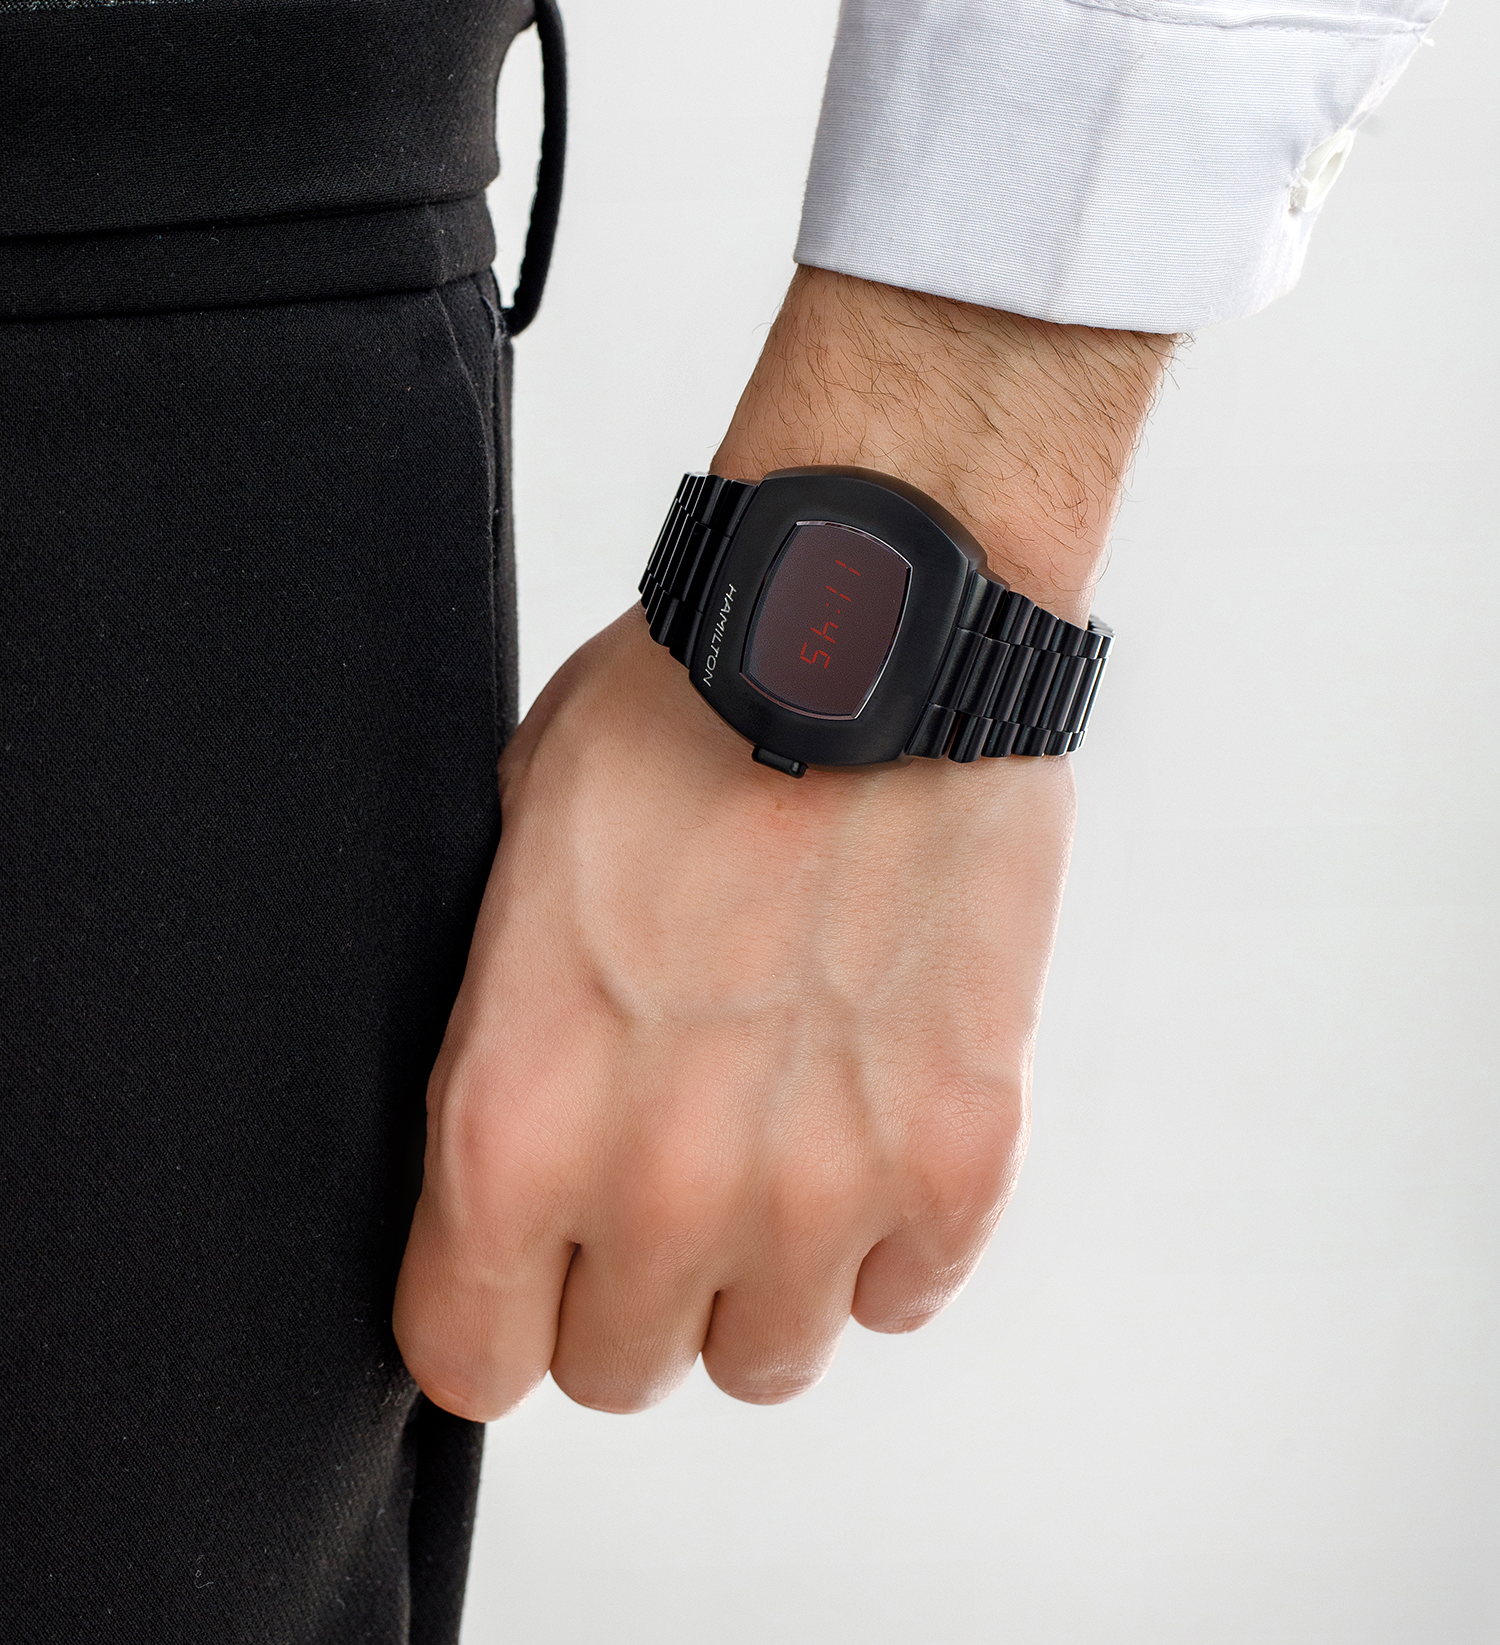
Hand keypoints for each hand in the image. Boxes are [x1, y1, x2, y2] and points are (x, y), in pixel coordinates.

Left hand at [393, 606, 1072, 1415]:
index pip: (469, 1360)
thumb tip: (516, 1145)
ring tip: (775, 1137)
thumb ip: (510, 1044)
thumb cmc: (680, 714)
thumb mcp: (518, 866)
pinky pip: (905, 1294)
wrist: (870, 633)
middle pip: (621, 1372)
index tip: (525, 1257)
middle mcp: (666, 1189)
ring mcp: (828, 1188)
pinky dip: (888, 1229)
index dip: (492, 1306)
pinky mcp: (961, 1158)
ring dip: (762, 1273)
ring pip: (769, 1359)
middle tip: (660, 1161)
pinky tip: (870, 1107)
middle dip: (627, 1284)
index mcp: (516, 1120)